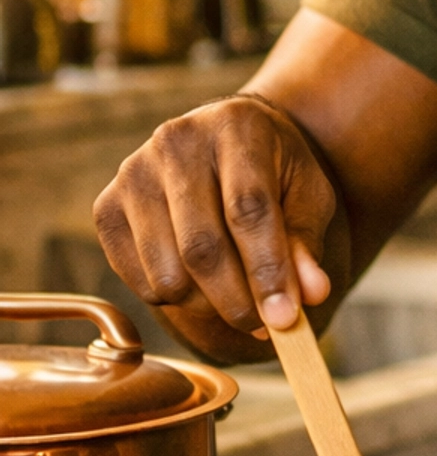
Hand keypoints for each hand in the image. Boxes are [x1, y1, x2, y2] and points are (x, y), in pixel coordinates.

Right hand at [94, 94, 336, 352]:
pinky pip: (138, 281)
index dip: (267, 270)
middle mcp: (176, 143)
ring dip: (206, 306)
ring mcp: (133, 174)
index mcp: (236, 128)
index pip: (248, 209)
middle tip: (264, 327)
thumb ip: (307, 244)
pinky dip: (174, 300)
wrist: (227, 141)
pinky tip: (199, 282)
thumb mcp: (307, 196)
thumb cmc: (274, 172)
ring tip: (235, 297)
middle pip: (201, 247)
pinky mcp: (106, 207)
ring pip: (166, 273)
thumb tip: (310, 296)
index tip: (285, 319)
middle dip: (237, 301)